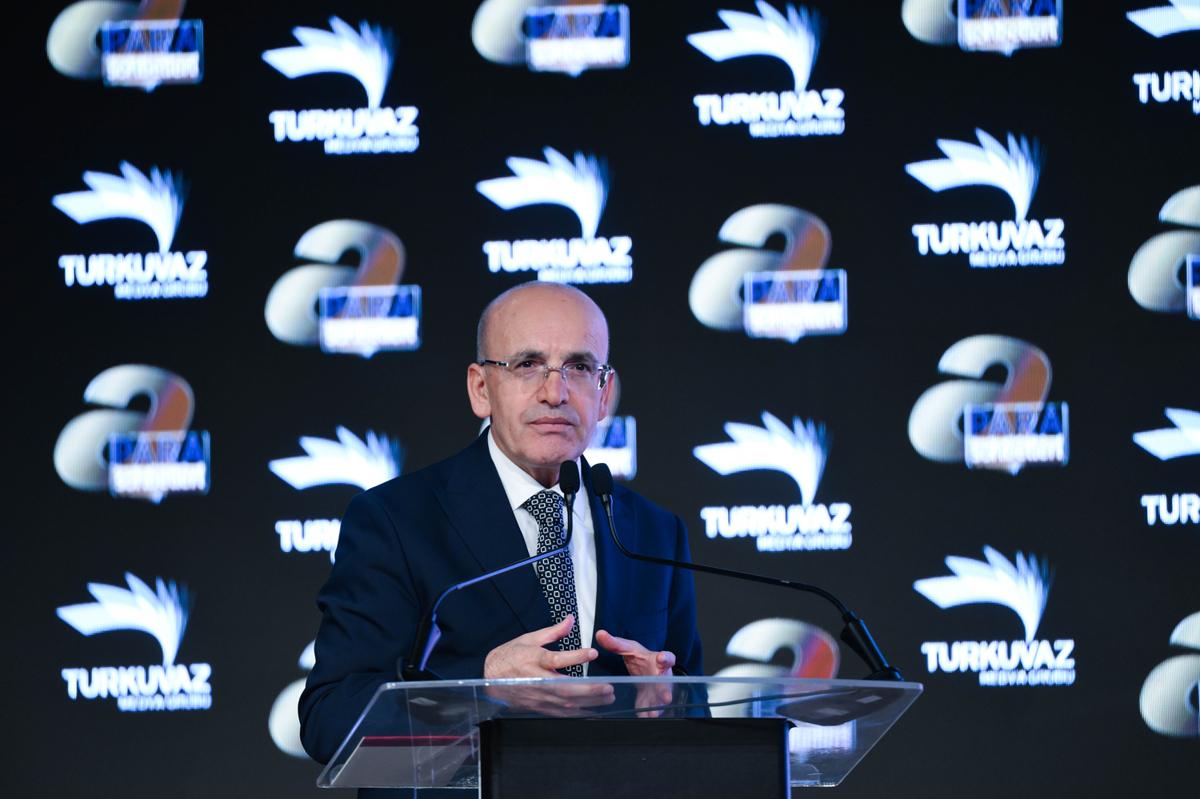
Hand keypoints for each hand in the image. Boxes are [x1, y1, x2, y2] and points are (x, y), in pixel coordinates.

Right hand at [483, 615, 611, 715]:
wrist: (490, 677)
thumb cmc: (510, 655)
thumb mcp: (530, 638)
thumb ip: (553, 632)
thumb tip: (571, 620)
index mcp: (534, 659)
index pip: (557, 658)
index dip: (575, 657)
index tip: (592, 653)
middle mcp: (537, 679)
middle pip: (565, 687)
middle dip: (589, 689)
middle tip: (608, 687)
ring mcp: (538, 695)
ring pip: (565, 702)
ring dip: (588, 702)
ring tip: (607, 698)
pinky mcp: (538, 706)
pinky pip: (559, 712)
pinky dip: (576, 712)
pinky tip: (591, 710)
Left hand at [594, 629, 675, 716]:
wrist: (647, 670)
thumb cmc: (641, 658)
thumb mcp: (629, 648)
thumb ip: (615, 643)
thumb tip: (600, 634)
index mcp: (657, 660)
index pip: (666, 657)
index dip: (666, 658)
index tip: (662, 658)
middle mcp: (661, 675)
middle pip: (666, 682)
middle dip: (665, 690)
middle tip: (665, 696)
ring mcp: (657, 689)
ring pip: (660, 698)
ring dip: (657, 706)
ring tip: (653, 714)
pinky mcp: (651, 700)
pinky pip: (651, 707)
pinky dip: (648, 713)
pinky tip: (644, 717)